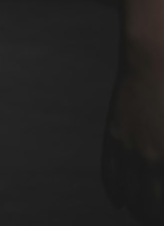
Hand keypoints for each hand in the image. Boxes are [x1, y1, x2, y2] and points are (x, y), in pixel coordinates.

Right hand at [103, 48, 163, 223]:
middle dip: (150, 215)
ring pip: (128, 191)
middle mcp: (149, 156)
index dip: (160, 210)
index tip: (161, 214)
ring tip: (139, 213)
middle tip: (153, 218)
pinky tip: (119, 200)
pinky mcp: (115, 134)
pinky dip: (114, 190)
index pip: (162, 198)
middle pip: (148, 202)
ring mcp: (129, 146)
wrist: (153, 59)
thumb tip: (163, 171)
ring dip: (135, 207)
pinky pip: (110, 171)